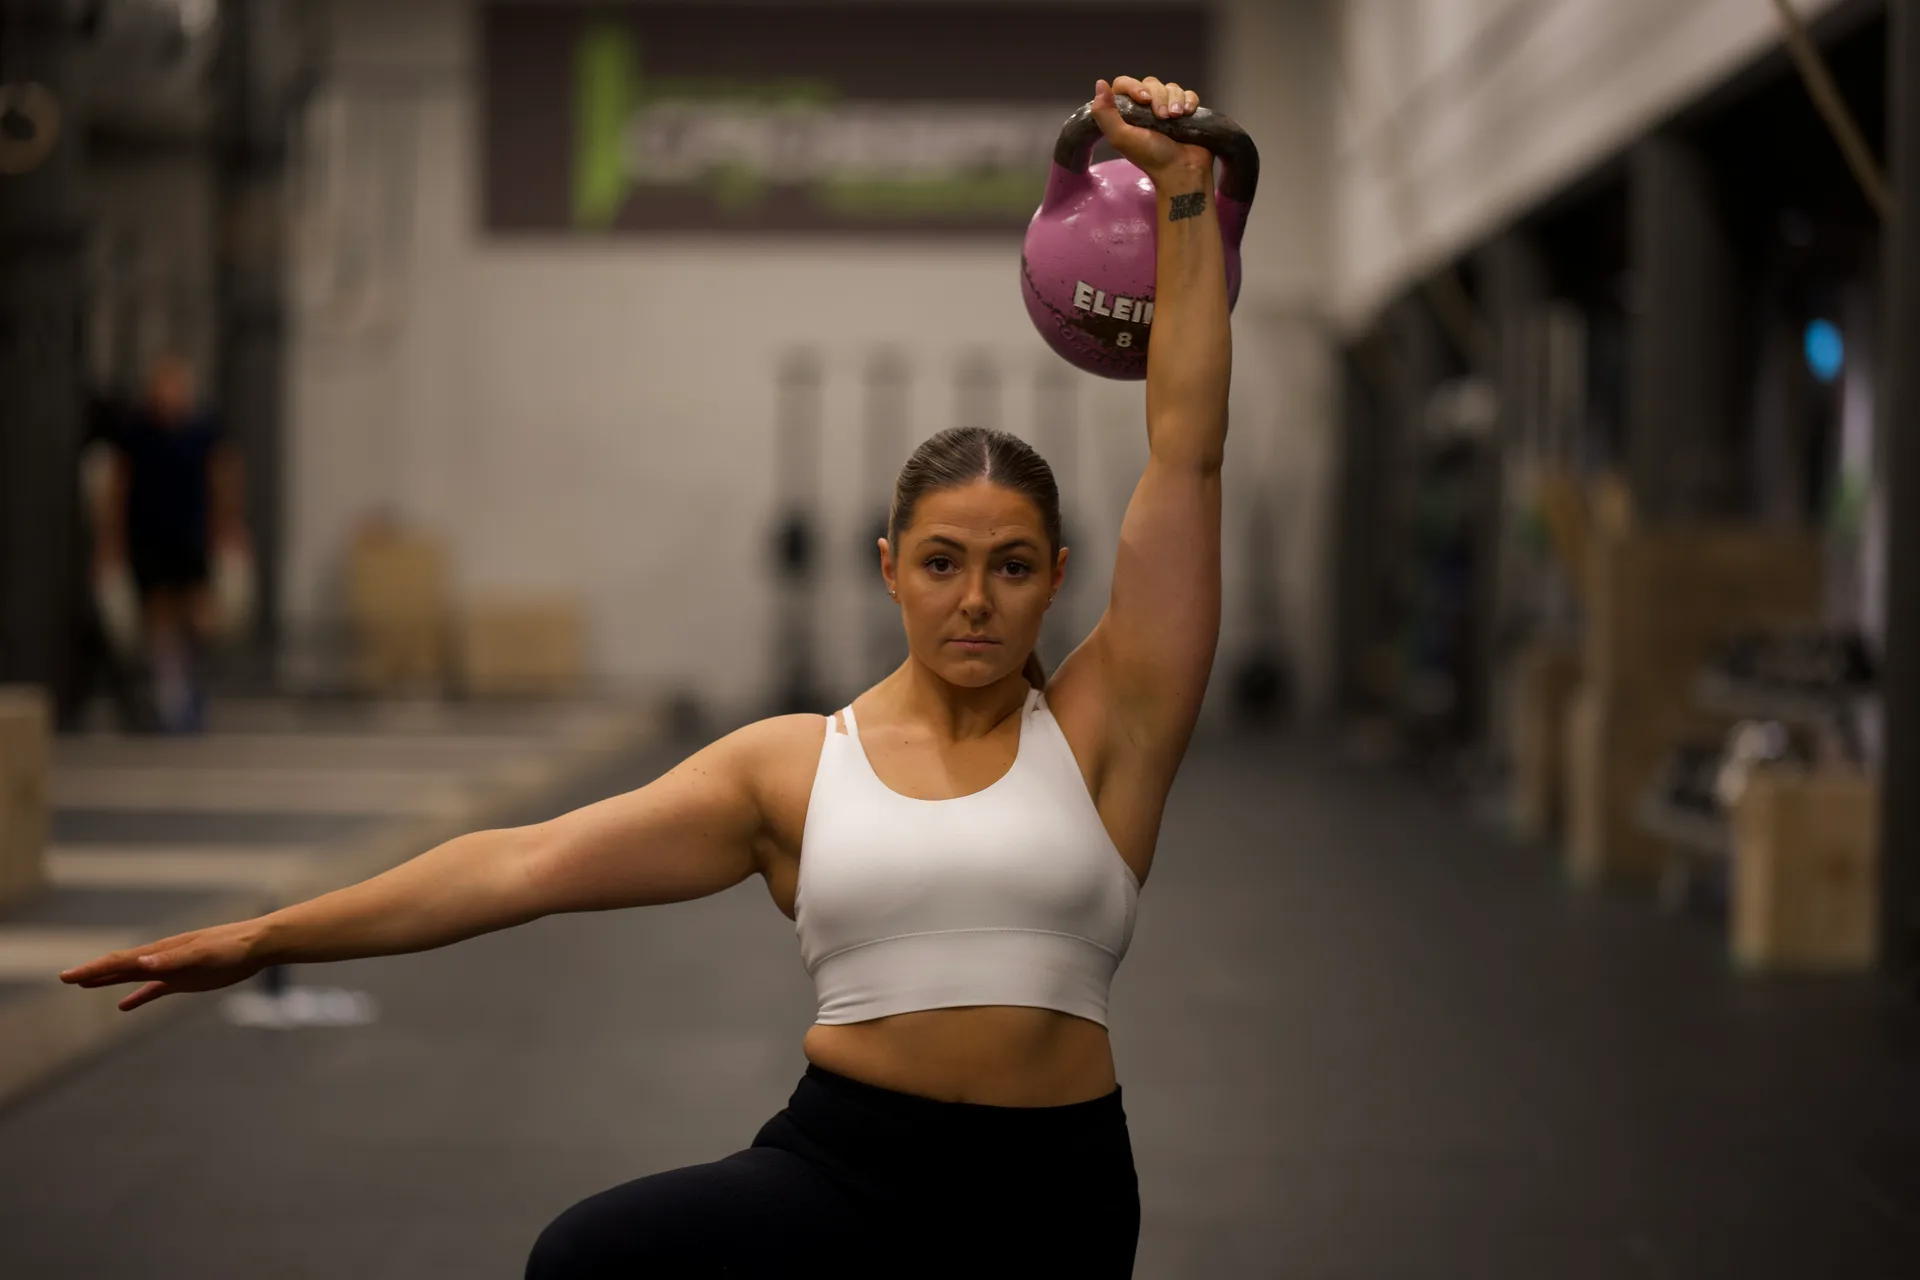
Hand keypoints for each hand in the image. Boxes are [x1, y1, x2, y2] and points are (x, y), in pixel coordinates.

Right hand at [60, 919, 269, 1011]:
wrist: (258, 946)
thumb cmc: (232, 947)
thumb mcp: (202, 954)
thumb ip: (172, 959)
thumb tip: (142, 962)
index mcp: (161, 951)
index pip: (120, 960)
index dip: (92, 969)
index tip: (66, 976)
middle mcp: (162, 958)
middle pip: (120, 966)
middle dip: (93, 973)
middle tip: (65, 978)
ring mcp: (172, 968)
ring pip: (133, 976)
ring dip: (109, 981)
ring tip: (84, 986)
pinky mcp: (185, 979)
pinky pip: (154, 990)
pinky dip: (137, 997)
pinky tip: (123, 1006)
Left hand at [1090, 76, 1212, 181]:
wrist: (1183, 169)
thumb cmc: (1151, 156)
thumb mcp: (1120, 138)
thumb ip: (1105, 113)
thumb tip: (1100, 83)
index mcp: (1128, 113)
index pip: (1124, 84)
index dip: (1133, 86)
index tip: (1144, 99)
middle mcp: (1146, 108)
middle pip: (1151, 83)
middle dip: (1158, 98)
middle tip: (1163, 117)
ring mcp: (1167, 108)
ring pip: (1171, 88)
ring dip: (1175, 100)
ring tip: (1176, 117)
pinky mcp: (1186, 111)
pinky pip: (1188, 94)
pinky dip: (1189, 101)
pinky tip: (1188, 113)